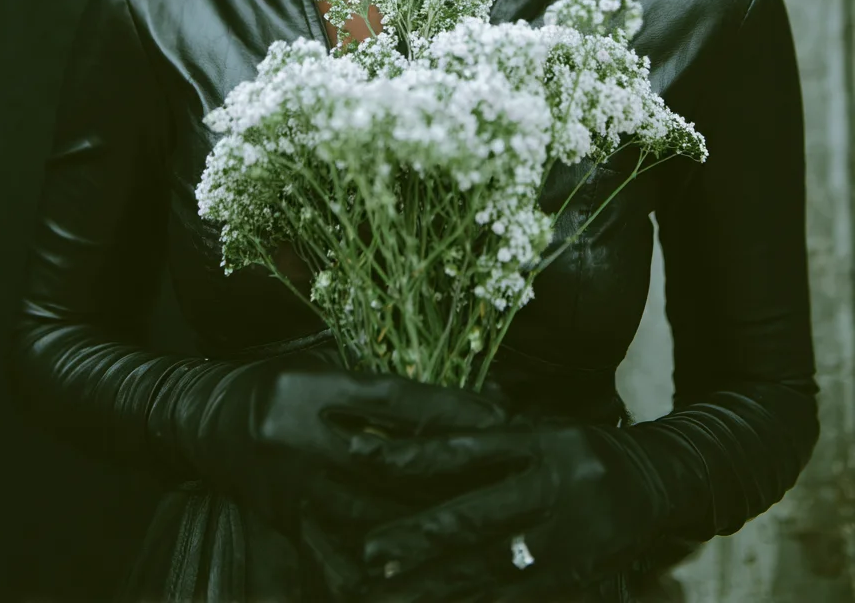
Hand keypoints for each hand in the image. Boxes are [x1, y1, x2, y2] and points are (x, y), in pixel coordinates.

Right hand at [283, 376, 511, 601]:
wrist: (212, 422)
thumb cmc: (283, 387)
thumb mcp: (324, 368)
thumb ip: (376, 389)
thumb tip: (456, 403)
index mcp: (310, 386)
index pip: (392, 398)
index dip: (449, 407)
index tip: (499, 415)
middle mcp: (297, 436)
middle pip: (389, 461)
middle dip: (452, 470)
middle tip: (506, 472)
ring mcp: (292, 488)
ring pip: (371, 515)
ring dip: (428, 520)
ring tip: (480, 520)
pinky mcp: (289, 526)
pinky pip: (337, 558)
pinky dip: (378, 568)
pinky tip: (417, 574)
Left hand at [349, 418, 665, 597]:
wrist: (658, 482)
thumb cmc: (584, 452)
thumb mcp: (542, 432)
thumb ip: (490, 444)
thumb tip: (417, 448)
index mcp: (538, 443)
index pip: (465, 449)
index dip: (412, 454)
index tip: (360, 454)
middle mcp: (551, 488)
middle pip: (474, 517)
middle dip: (419, 538)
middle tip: (370, 552)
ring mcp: (564, 539)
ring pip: (487, 568)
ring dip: (434, 584)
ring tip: (386, 592)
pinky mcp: (572, 577)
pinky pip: (513, 598)